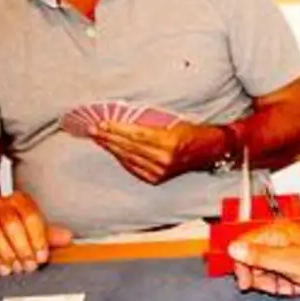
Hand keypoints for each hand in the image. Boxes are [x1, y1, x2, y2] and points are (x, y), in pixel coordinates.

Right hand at [0, 191, 72, 275]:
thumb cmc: (15, 225)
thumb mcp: (34, 227)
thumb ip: (49, 234)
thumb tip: (68, 238)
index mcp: (20, 200)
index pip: (30, 216)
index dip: (38, 238)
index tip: (42, 257)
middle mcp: (0, 204)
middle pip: (11, 223)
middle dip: (22, 248)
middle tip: (29, 266)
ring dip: (6, 253)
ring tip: (16, 269)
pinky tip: (2, 269)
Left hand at [90, 120, 225, 184]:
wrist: (207, 152)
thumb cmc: (191, 133)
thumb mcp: (172, 123)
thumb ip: (148, 124)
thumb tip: (121, 122)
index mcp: (168, 143)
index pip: (135, 135)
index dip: (116, 129)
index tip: (101, 123)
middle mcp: (163, 160)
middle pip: (129, 147)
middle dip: (108, 137)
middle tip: (92, 129)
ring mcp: (159, 172)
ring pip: (128, 157)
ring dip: (111, 147)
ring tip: (98, 138)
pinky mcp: (156, 179)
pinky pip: (133, 167)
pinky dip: (121, 158)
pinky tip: (112, 149)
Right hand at [228, 222, 299, 295]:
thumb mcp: (288, 262)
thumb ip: (259, 255)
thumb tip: (234, 248)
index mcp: (277, 233)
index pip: (244, 245)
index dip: (242, 265)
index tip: (245, 281)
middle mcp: (281, 240)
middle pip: (254, 260)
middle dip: (262, 277)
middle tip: (274, 285)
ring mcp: (288, 253)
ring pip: (266, 271)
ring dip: (275, 284)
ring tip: (289, 286)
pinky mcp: (295, 265)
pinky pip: (279, 277)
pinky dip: (285, 285)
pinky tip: (297, 286)